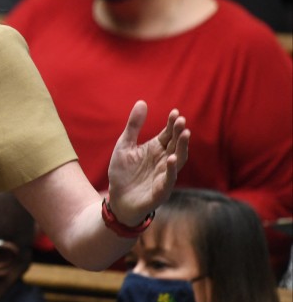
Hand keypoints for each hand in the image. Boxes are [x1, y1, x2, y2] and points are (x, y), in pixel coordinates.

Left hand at [107, 101, 189, 224]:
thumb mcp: (124, 146)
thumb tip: (142, 101)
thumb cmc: (123, 173)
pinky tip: (171, 159)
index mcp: (157, 149)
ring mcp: (165, 175)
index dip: (172, 124)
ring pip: (178, 160)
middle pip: (175, 144)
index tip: (175, 112)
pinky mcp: (161, 190)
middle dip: (179, 133)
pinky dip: (171, 170)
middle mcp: (164, 160)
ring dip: (182, 148)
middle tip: (181, 121)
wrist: (117, 200)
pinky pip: (169, 179)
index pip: (168, 134)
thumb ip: (133, 126)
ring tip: (184, 134)